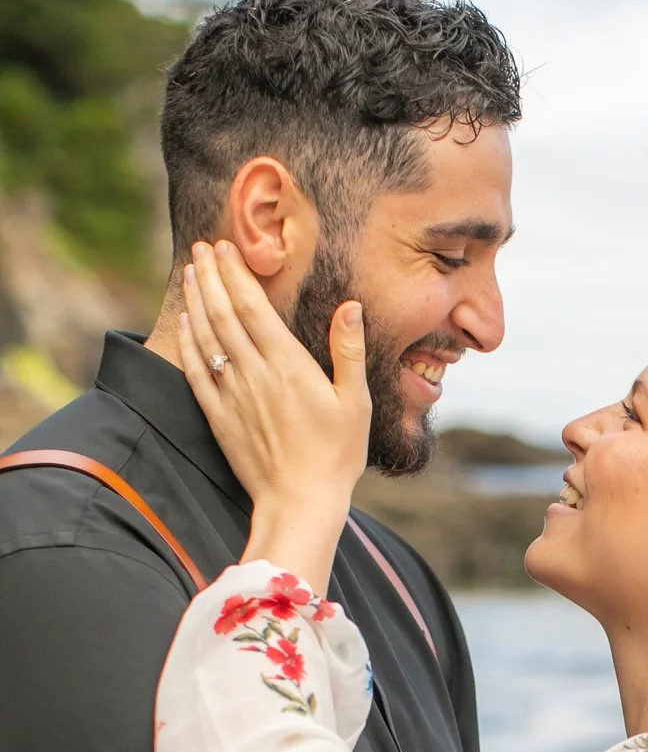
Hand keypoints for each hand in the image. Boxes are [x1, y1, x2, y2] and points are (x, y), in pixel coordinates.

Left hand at [177, 240, 370, 589]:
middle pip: (224, 314)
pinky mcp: (220, 418)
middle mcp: (254, 375)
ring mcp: (233, 395)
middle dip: (210, 277)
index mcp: (288, 366)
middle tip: (201, 248)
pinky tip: (187, 324)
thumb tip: (350, 306)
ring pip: (207, 337)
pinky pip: (197, 372)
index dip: (236, 274)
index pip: (253, 307)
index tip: (225, 248)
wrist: (301, 503)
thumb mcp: (355, 403)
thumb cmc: (336, 456)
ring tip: (190, 273)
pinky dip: (189, 343)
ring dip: (196, 301)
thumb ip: (348, 351)